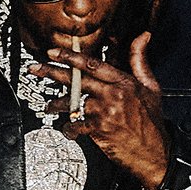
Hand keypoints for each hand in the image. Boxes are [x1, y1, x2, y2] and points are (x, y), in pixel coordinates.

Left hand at [48, 26, 168, 187]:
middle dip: (52, 72)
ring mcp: (103, 112)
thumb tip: (142, 37)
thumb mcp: (151, 86)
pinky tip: (68, 129)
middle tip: (36, 69)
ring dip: (56, 105)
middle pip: (76, 80)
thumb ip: (140, 61)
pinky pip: (74, 125)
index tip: (54, 52)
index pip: (93, 64)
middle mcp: (112, 95)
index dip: (71, 56)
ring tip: (49, 107)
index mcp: (124, 82)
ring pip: (71, 103)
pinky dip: (68, 128)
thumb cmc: (151, 121)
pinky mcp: (98, 130)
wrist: (154, 152)